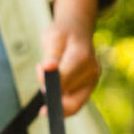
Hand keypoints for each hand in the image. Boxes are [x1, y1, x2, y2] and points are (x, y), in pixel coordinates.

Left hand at [38, 0, 99, 115]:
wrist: (78, 30)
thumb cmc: (63, 34)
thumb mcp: (53, 38)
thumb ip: (51, 55)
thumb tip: (48, 69)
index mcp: (82, 56)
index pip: (64, 79)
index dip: (50, 84)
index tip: (41, 79)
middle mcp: (92, 71)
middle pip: (67, 94)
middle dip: (51, 89)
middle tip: (40, 71)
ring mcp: (93, 81)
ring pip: (72, 103)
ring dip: (56, 94)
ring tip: (48, 74)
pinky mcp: (89, 88)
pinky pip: (74, 103)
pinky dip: (62, 98)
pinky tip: (54, 84)